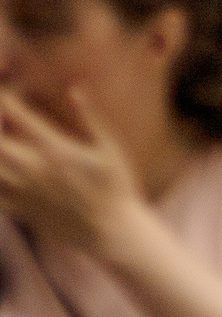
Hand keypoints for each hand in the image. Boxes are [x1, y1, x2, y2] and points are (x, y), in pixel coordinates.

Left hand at [0, 88, 148, 255]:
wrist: (111, 232)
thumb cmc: (116, 186)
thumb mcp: (110, 148)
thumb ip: (90, 116)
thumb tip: (75, 88)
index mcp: (54, 149)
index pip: (16, 114)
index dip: (7, 96)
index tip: (9, 84)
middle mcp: (31, 168)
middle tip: (3, 114)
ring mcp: (21, 190)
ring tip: (3, 137)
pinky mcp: (17, 208)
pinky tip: (3, 165)